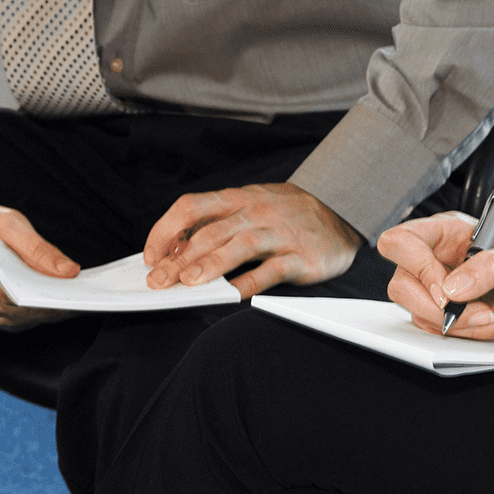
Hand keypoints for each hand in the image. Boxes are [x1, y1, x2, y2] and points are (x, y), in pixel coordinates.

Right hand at [0, 186, 76, 328]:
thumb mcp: (7, 222)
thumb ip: (37, 247)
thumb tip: (67, 270)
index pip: (21, 296)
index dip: (51, 299)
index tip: (74, 294)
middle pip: (25, 311)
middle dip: (55, 304)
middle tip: (82, 294)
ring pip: (22, 319)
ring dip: (47, 310)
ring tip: (69, 294)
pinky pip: (15, 320)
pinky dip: (33, 312)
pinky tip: (48, 298)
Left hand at [141, 182, 360, 295]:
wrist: (342, 210)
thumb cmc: (288, 212)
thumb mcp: (252, 204)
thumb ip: (218, 222)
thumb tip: (176, 247)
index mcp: (238, 198)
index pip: (192, 207)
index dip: (166, 230)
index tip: (151, 255)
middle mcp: (256, 213)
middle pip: (210, 232)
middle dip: (179, 258)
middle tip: (158, 280)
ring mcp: (279, 234)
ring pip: (239, 246)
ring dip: (210, 265)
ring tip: (189, 284)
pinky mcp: (300, 256)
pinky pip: (271, 270)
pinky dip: (250, 284)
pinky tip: (233, 295)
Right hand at [379, 210, 493, 339]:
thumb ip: (490, 267)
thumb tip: (452, 287)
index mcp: (449, 232)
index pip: (402, 241)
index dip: (416, 267)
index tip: (447, 293)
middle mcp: (437, 258)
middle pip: (401, 284)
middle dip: (439, 308)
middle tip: (480, 313)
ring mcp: (437, 289)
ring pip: (417, 313)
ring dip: (459, 325)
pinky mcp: (445, 315)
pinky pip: (437, 332)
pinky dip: (467, 335)